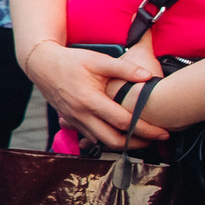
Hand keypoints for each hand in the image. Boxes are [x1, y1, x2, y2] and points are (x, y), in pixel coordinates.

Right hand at [23, 39, 165, 147]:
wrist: (41, 65)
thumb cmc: (70, 61)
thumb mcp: (97, 60)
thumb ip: (124, 68)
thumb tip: (148, 76)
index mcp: (90, 100)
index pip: (123, 121)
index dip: (146, 129)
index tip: (163, 132)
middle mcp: (81, 114)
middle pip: (113, 140)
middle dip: (138, 144)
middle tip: (155, 140)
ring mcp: (75, 120)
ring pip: (102, 142)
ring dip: (123, 144)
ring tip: (141, 138)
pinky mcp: (71, 122)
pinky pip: (91, 138)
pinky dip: (107, 139)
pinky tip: (119, 134)